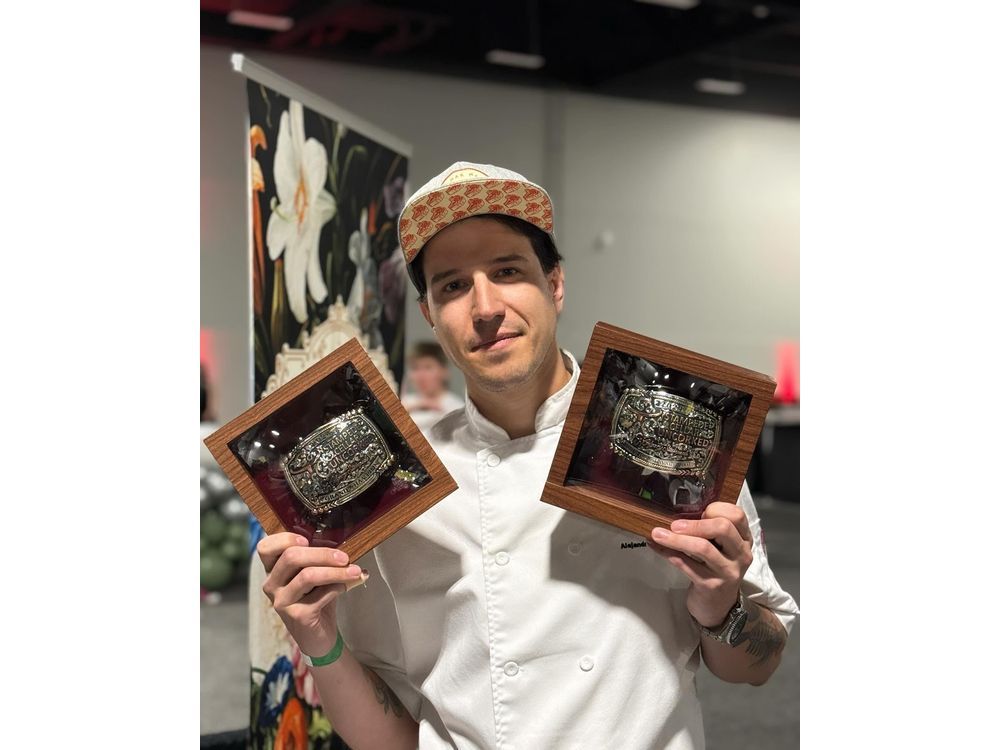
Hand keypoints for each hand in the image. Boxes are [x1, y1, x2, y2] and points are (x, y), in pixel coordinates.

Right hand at [257, 532, 367, 656]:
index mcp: (273, 571)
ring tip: (355, 571)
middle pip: (291, 557)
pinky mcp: (297, 616)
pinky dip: (338, 587)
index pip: (265, 548)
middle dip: (322, 554)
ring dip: (336, 571)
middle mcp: (272, 585)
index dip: (285, 539)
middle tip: (345, 557)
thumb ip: (318, 560)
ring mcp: (282, 602)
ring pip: (308, 575)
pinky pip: (321, 594)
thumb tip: (343, 543)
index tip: (307, 539)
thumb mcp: (314, 577)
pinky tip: (345, 587)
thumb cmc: (316, 600)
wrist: (319, 637)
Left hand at [649, 502, 753, 628]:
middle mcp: (741, 554)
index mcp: (744, 539)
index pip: (737, 515)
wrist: (718, 606)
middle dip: (695, 524)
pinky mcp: (711, 585)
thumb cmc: (715, 569)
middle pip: (722, 528)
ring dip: (676, 539)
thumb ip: (710, 530)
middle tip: (674, 525)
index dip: (716, 508)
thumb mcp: (721, 548)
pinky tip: (656, 546)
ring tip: (657, 533)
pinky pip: (686, 565)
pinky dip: (668, 553)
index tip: (698, 511)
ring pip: (703, 548)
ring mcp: (727, 571)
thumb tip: (678, 511)